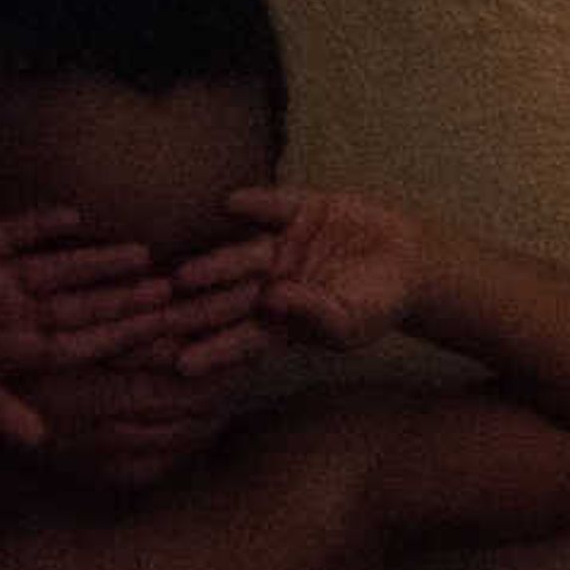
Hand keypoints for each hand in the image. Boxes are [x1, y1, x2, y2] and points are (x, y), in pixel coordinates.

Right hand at [0, 207, 170, 446]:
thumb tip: (40, 440)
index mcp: (24, 345)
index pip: (83, 341)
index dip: (121, 337)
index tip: (161, 334)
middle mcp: (23, 309)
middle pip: (82, 303)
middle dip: (123, 299)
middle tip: (170, 290)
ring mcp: (5, 276)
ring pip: (60, 268)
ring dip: (97, 261)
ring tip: (141, 254)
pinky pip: (13, 233)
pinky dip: (38, 224)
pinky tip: (71, 215)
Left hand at [157, 185, 426, 374]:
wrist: (409, 261)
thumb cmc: (379, 305)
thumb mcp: (353, 322)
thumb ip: (315, 316)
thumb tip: (273, 301)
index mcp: (278, 320)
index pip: (239, 339)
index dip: (213, 352)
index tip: (184, 367)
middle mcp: (268, 281)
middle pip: (228, 298)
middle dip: (196, 311)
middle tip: (160, 323)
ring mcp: (279, 245)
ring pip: (243, 255)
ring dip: (215, 265)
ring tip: (186, 276)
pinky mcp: (297, 210)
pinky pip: (274, 206)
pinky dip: (257, 204)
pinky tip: (232, 202)